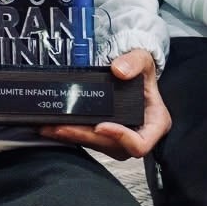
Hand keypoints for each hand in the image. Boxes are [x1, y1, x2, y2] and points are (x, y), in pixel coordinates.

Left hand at [38, 50, 168, 158]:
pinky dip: (70, 132)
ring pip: (96, 144)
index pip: (140, 143)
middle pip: (112, 146)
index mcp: (155, 123)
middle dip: (85, 136)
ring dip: (73, 136)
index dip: (120, 138)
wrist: (131, 72)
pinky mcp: (105, 135)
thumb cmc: (142, 72)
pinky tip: (52, 126)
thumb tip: (120, 71)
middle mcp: (138, 134)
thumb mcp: (144, 59)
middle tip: (63, 127)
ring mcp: (120, 137)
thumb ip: (135, 62)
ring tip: (51, 127)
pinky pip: (88, 138)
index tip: (101, 126)